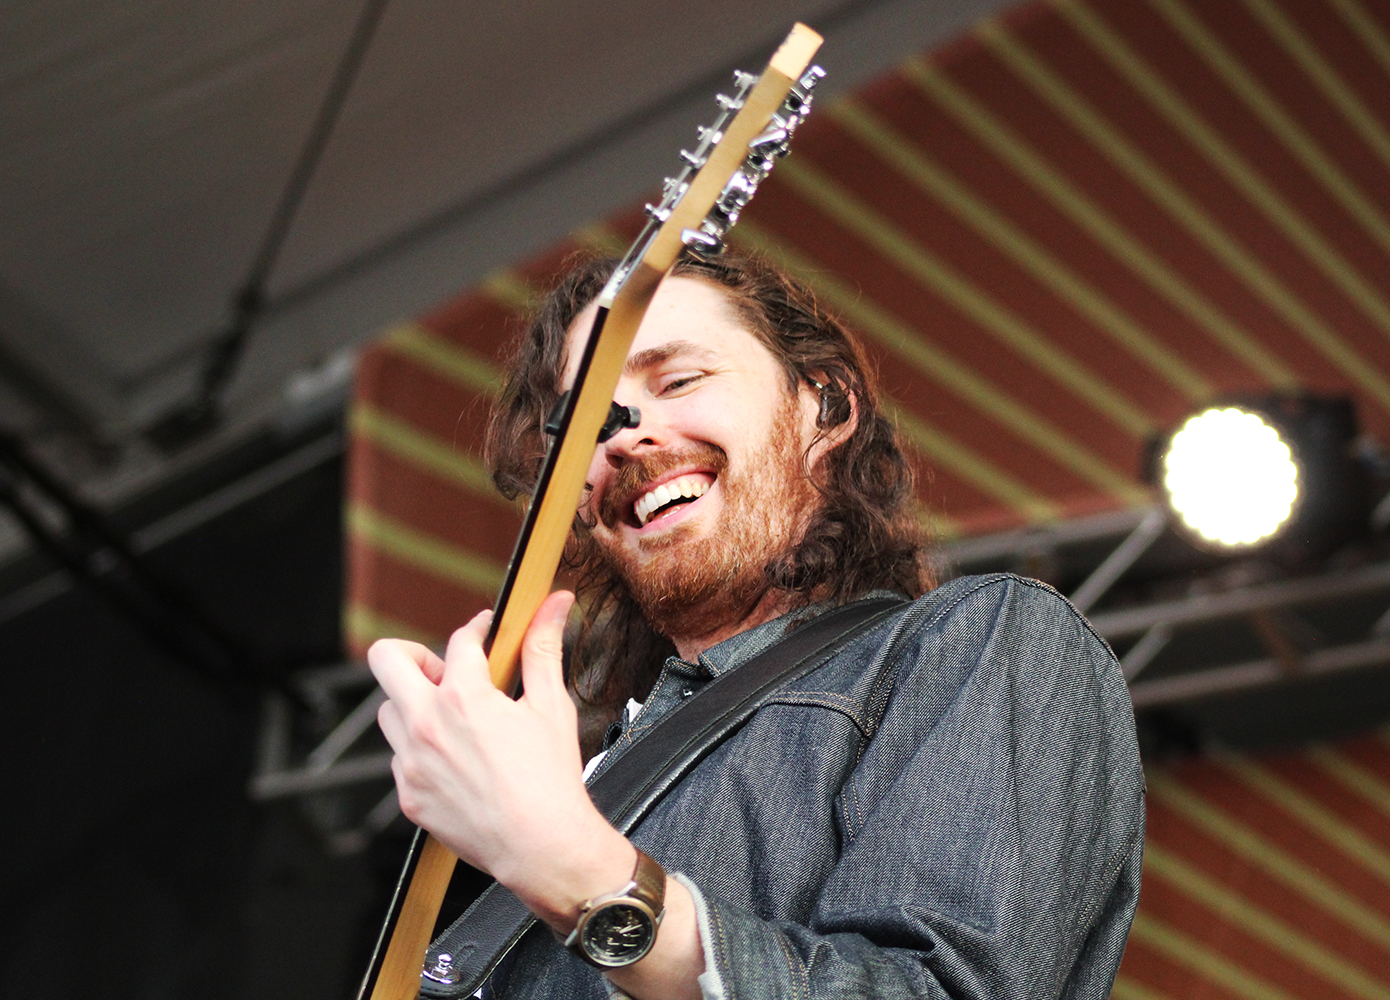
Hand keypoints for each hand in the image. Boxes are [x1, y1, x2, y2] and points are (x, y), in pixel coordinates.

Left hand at [369, 590, 630, 924]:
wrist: (541, 846)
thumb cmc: (550, 780)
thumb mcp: (551, 705)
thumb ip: (544, 648)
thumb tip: (554, 603)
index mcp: (463, 696)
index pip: (459, 640)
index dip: (477, 628)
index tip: (485, 632)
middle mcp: (426, 725)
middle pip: (386, 660)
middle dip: (414, 654)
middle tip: (444, 668)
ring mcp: (412, 763)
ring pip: (389, 711)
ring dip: (415, 704)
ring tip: (454, 717)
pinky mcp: (409, 795)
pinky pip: (400, 757)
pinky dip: (420, 749)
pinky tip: (457, 759)